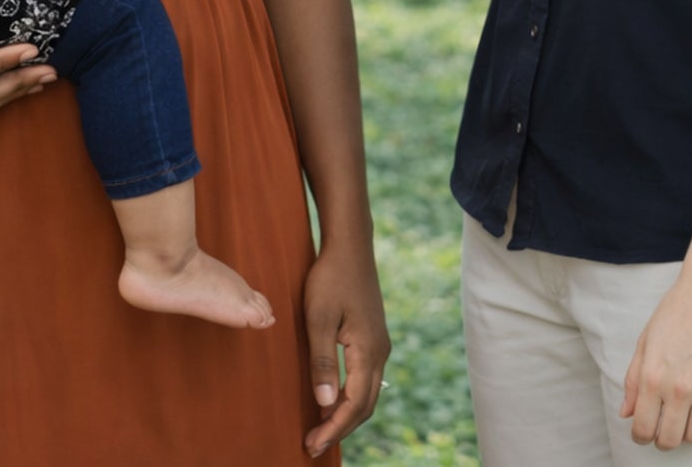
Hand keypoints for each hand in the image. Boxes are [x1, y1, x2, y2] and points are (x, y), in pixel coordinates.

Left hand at [301, 243, 389, 458]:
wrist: (350, 246)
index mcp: (368, 351)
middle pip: (365, 406)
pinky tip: (331, 398)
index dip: (334, 428)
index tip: (311, 444)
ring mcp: (379, 344)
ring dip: (346, 414)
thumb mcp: (318, 318)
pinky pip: (366, 378)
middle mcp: (380, 352)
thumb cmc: (330, 278)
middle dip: (340, 428)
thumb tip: (324, 402)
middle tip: (313, 444)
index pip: (354, 404)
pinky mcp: (373, 337)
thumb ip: (321, 360)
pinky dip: (350, 397)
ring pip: (368, 393)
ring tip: (320, 427)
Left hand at [620, 274, 691, 449]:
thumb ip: (633, 380)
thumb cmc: (676, 311)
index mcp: (653, 376)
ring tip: (683, 421)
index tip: (642, 434)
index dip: (640, 436)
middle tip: (662, 431)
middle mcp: (679, 388)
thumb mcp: (645, 341)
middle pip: (670, 439)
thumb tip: (626, 412)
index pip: (643, 427)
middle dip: (662, 440)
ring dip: (687, 434)